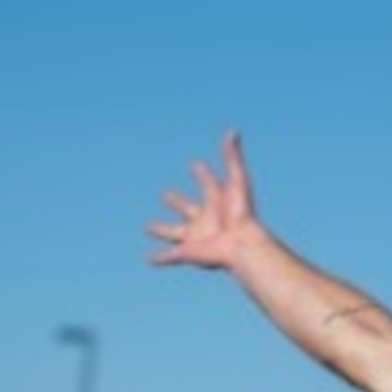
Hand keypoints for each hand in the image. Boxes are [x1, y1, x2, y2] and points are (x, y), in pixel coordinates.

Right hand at [149, 131, 270, 269]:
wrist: (242, 244)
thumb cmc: (242, 213)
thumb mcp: (238, 179)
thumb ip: (232, 156)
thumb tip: (233, 131)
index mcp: (217, 202)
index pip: (209, 184)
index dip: (204, 174)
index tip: (198, 165)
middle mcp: (205, 219)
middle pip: (188, 208)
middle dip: (177, 201)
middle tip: (165, 194)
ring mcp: (196, 237)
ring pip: (174, 232)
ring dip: (161, 230)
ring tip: (148, 227)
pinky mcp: (188, 252)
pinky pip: (171, 256)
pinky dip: (160, 258)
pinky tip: (149, 260)